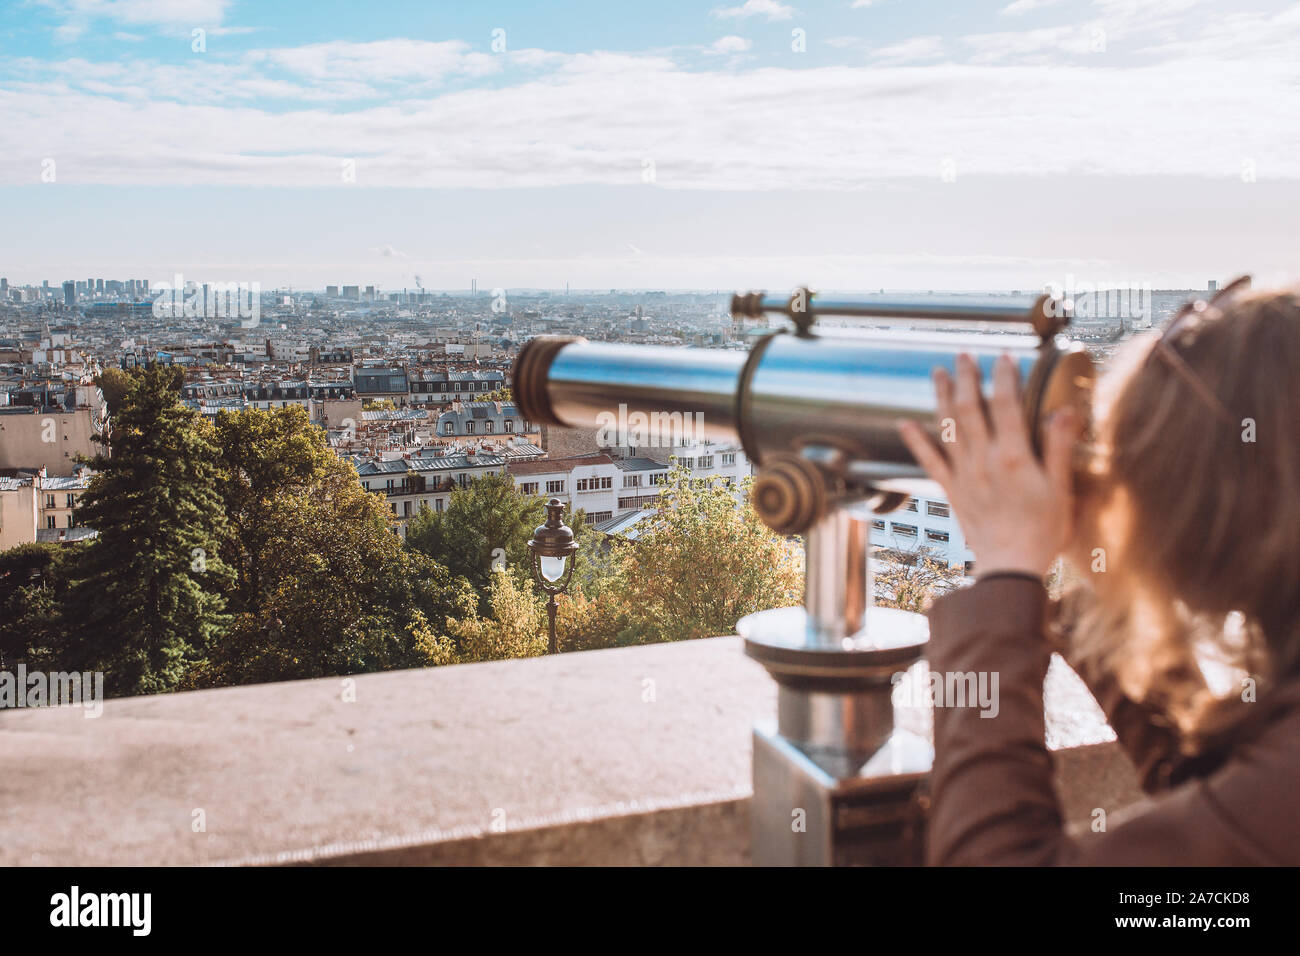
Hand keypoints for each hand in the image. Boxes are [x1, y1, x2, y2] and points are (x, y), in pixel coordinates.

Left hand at [897, 353, 1080, 578]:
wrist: (1010, 566)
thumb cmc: (1042, 531)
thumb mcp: (1060, 489)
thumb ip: (1059, 448)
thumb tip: (1064, 411)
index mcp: (1014, 457)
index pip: (1007, 405)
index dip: (1005, 377)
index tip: (1005, 357)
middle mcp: (983, 461)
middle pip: (970, 408)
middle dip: (967, 377)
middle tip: (964, 354)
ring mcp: (963, 474)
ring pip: (948, 427)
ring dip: (941, 397)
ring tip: (938, 373)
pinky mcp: (951, 490)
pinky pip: (929, 460)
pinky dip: (915, 441)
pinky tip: (903, 423)